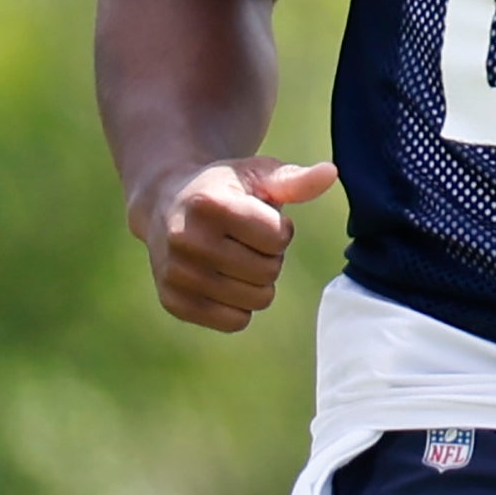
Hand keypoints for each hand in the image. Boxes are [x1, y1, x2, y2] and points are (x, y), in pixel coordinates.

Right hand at [136, 156, 339, 332]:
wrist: (164, 204)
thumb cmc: (224, 188)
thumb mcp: (256, 175)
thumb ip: (294, 179)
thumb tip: (331, 172)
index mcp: (209, 204)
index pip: (278, 238)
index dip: (280, 229)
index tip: (259, 218)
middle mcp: (186, 240)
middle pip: (269, 271)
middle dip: (269, 256)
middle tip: (246, 240)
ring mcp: (175, 274)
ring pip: (256, 300)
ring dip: (257, 282)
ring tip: (235, 257)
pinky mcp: (173, 302)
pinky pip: (234, 321)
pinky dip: (239, 305)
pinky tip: (223, 279)